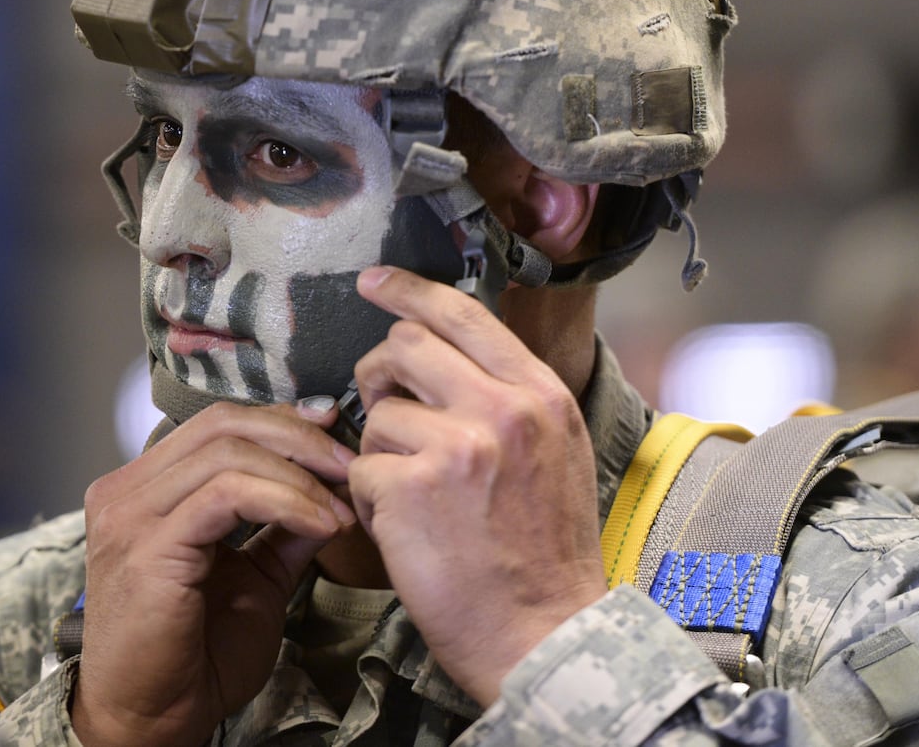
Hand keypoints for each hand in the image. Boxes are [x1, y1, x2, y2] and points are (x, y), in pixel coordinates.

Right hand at [72, 400, 356, 746]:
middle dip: (297, 437)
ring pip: (227, 453)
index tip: (334, 436)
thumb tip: (330, 492)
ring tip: (340, 508)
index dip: (281, 421)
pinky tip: (320, 525)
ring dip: (299, 475)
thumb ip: (282, 531)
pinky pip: (226, 496)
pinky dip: (285, 502)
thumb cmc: (194, 659)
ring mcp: (129, 516)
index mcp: (141, 490)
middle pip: (221, 424)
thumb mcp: (254, 579)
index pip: (216, 424)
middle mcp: (125, 492)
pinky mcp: (146, 547)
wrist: (152, 720)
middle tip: (347, 464)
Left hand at [347, 266, 606, 705]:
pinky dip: (371, 502)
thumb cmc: (545, 556)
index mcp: (540, 395)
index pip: (463, 314)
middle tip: (379, 407)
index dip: (409, 290)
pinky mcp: (410, 488)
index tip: (373, 281)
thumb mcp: (556, 455)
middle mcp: (502, 409)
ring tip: (415, 500)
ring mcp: (455, 447)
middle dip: (378, 374)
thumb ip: (508, 399)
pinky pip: (361, 470)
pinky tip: (405, 532)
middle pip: (403, 347)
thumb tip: (447, 353)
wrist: (546, 637)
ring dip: (380, 453)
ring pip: (377, 414)